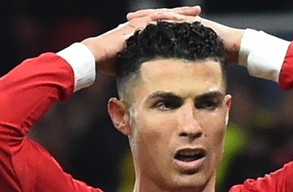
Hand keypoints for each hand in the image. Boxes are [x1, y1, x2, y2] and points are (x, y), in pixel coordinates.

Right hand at [83, 6, 201, 74]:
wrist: (94, 57)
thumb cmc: (108, 62)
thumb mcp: (131, 63)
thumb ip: (142, 65)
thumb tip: (152, 79)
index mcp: (141, 32)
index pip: (162, 26)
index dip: (177, 24)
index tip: (193, 24)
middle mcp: (140, 25)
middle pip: (165, 17)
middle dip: (182, 14)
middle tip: (198, 12)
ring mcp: (136, 24)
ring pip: (161, 16)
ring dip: (178, 14)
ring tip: (194, 12)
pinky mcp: (133, 27)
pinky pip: (152, 21)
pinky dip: (166, 20)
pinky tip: (179, 19)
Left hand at [126, 10, 244, 64]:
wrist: (235, 48)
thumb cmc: (218, 59)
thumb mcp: (194, 65)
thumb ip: (182, 70)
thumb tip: (170, 84)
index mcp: (178, 34)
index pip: (155, 31)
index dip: (141, 32)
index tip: (125, 36)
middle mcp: (181, 25)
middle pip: (156, 20)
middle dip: (140, 22)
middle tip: (124, 22)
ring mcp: (187, 20)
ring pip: (163, 16)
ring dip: (148, 17)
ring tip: (133, 19)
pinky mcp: (194, 20)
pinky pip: (177, 18)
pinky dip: (165, 18)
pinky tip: (154, 19)